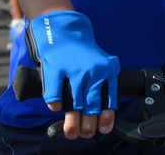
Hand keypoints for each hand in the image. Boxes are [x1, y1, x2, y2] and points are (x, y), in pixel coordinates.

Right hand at [27, 11, 119, 138]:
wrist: (64, 30)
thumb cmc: (82, 52)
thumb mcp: (100, 63)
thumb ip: (102, 83)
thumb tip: (101, 114)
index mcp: (106, 70)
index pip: (109, 98)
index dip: (106, 117)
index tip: (103, 129)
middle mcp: (92, 70)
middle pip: (92, 104)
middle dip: (89, 123)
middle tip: (85, 134)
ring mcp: (74, 70)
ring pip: (74, 103)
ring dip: (72, 121)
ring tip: (71, 132)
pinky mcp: (56, 68)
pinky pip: (56, 92)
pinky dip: (56, 103)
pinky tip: (57, 110)